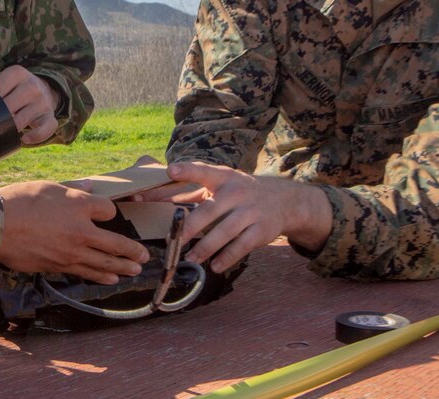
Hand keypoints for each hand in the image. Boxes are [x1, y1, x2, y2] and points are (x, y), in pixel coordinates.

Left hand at [0, 66, 60, 145]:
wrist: (45, 89)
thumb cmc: (15, 89)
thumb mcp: (5, 82)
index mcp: (17, 73)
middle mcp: (31, 86)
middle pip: (8, 107)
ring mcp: (43, 102)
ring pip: (22, 120)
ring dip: (7, 132)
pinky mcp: (50, 116)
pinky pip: (45, 129)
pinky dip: (35, 136)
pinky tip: (24, 140)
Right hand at [0, 181, 149, 283]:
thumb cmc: (19, 200)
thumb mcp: (47, 186)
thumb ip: (70, 190)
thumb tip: (86, 187)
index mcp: (79, 206)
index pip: (108, 210)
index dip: (110, 211)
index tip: (107, 212)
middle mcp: (80, 231)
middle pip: (115, 243)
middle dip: (132, 250)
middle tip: (144, 255)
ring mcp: (70, 252)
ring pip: (104, 263)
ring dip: (122, 267)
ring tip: (134, 270)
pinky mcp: (58, 266)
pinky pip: (84, 272)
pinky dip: (100, 276)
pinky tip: (110, 278)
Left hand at [162, 161, 332, 273]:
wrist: (283, 200)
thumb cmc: (239, 192)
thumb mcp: (220, 184)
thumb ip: (190, 191)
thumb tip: (156, 197)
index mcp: (223, 178)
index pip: (203, 172)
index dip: (187, 170)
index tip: (170, 171)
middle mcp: (237, 193)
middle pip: (210, 210)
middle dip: (190, 227)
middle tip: (173, 240)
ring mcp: (251, 212)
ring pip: (225, 232)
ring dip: (205, 247)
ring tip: (189, 258)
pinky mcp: (262, 230)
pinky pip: (242, 246)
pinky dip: (227, 257)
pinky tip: (214, 266)